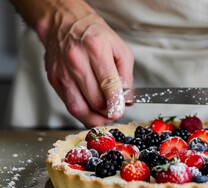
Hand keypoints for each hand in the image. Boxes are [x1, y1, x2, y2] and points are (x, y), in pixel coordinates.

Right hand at [43, 11, 133, 127]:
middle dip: (108, 112)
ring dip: (95, 119)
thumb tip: (127, 99)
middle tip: (115, 112)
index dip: (116, 103)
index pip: (108, 84)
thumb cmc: (94, 35)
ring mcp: (63, 72)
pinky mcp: (54, 80)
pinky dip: (83, 113)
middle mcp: (77, 61)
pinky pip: (69, 105)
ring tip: (105, 117)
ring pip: (79, 108)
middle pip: (94, 100)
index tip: (120, 110)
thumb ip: (126, 76)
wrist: (64, 23)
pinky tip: (92, 111)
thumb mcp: (120, 49)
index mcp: (96, 49)